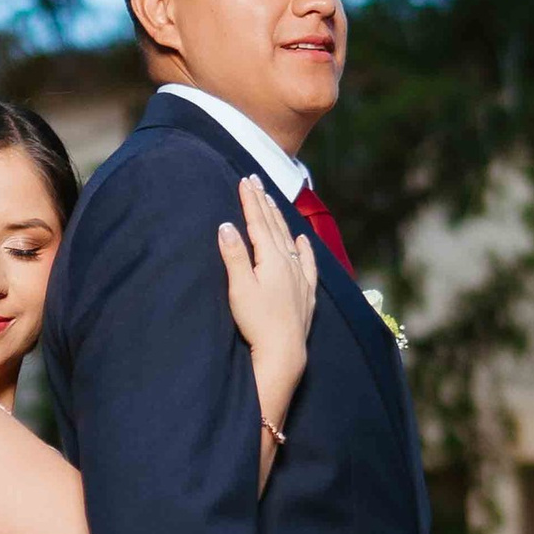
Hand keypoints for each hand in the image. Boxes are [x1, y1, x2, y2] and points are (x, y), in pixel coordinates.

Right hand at [218, 175, 315, 437]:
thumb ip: (234, 255)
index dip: (250, 201)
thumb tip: (226, 226)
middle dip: (263, 202)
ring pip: (289, 240)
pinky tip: (302, 239)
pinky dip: (305, 247)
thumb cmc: (257, 323)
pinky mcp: (306, 293)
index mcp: (271, 259)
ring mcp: (299, 277)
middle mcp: (288, 263)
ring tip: (272, 201)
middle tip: (256, 181)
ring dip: (280, 219)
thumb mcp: (240, 288)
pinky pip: (308, 262)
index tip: (245, 180)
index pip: (258, 222)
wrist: (283, 353)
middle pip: (274, 226)